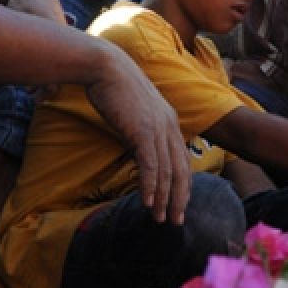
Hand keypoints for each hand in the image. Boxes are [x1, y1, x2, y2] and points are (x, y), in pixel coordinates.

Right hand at [84, 43, 190, 223]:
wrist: (105, 66)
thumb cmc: (114, 86)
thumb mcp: (135, 110)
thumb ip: (141, 128)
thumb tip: (137, 145)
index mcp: (169, 121)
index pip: (182, 160)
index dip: (182, 185)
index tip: (178, 204)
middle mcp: (169, 126)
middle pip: (181, 170)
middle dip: (179, 199)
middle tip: (175, 221)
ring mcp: (158, 128)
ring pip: (167, 172)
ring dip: (164, 199)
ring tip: (160, 218)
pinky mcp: (143, 131)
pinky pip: (151, 165)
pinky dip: (151, 186)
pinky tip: (148, 202)